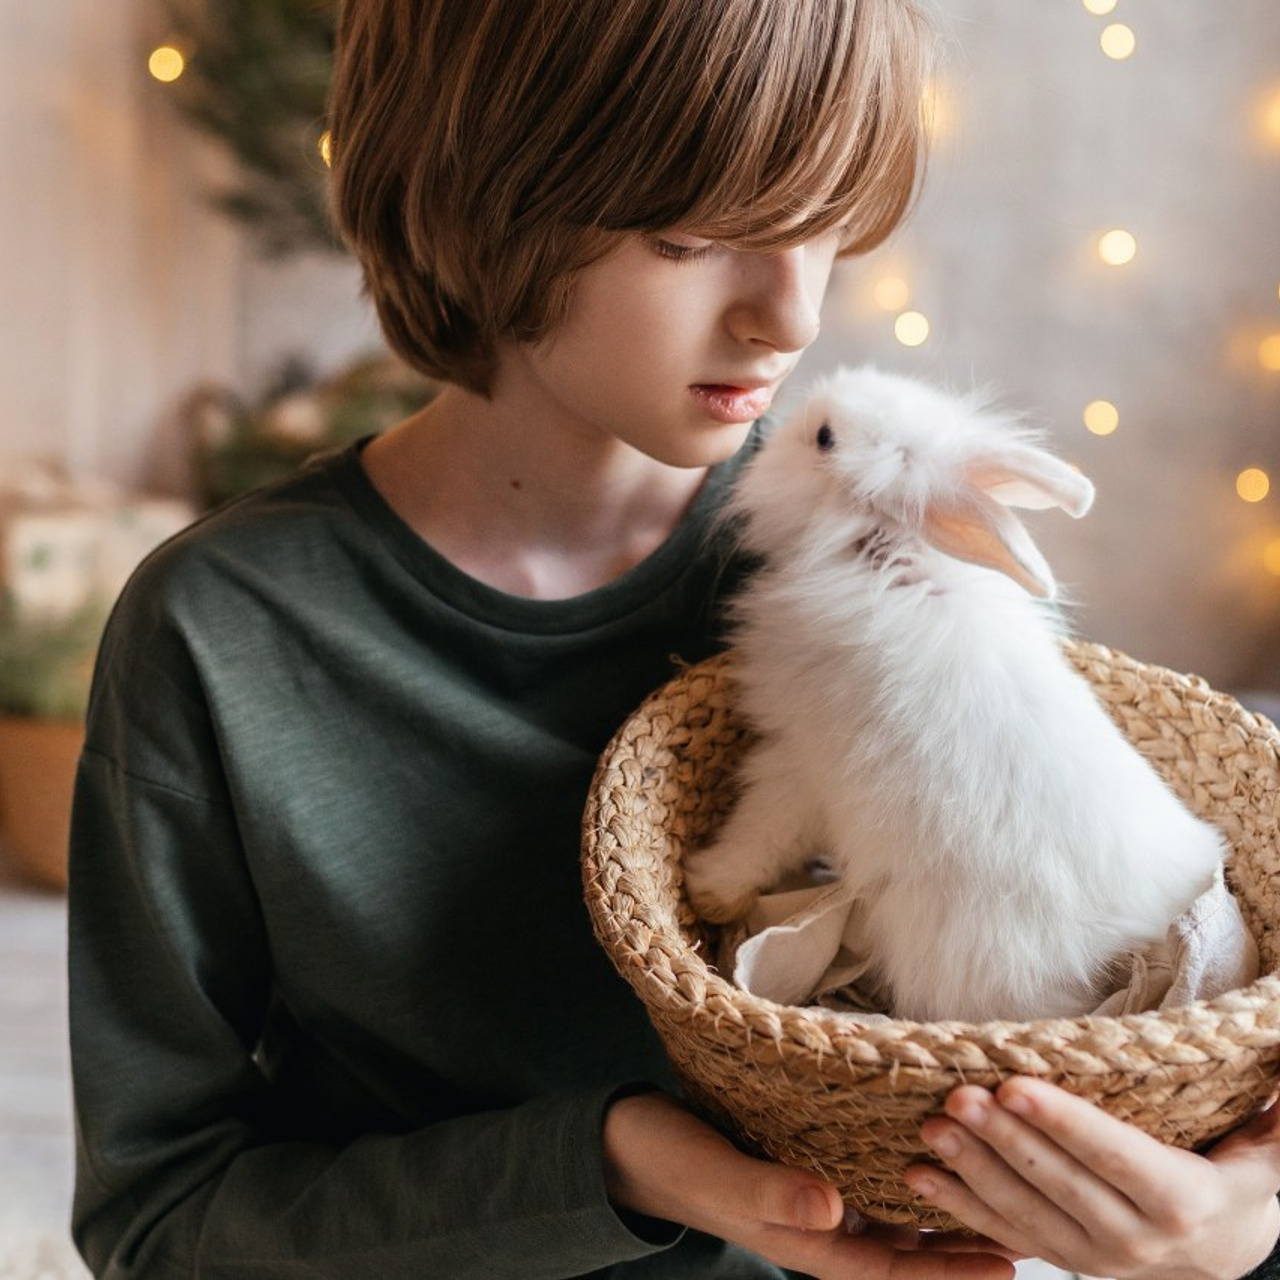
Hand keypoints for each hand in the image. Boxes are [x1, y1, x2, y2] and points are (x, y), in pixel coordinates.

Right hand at [603, 1091, 1016, 1277]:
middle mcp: (823, 1223)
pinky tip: (935, 1140)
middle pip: (910, 1243)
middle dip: (967, 1234)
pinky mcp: (809, 1161)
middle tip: (1032, 1216)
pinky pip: (871, 1171)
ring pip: (896, 1207)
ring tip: (1000, 1177)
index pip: (896, 1269)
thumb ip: (772, 1195)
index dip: (953, 1269)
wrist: (637, 1141)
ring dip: (944, 1197)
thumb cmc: (675, 1160)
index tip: (1013, 1260)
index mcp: (807, 1241)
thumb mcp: (719, 1175)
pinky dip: (908, 1162)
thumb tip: (834, 1211)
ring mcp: (817, 1194)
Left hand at [903, 1078, 1279, 1278]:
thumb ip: (1276, 1122)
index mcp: (1184, 1202)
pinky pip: (1007, 1235)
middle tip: (956, 1097)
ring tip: (929, 1129)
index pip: (1115, 1157)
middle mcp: (1137, 1240)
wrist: (1225, 1256)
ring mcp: (1095, 1258)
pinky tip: (922, 1177)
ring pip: (1025, 1213)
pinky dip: (961, 1209)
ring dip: (972, 1171)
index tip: (1014, 1085)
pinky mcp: (1065, 1261)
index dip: (1064, 1123)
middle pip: (1059, 1184)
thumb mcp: (1269, 1155)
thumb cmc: (1239, 1177)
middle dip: (1004, 1140)